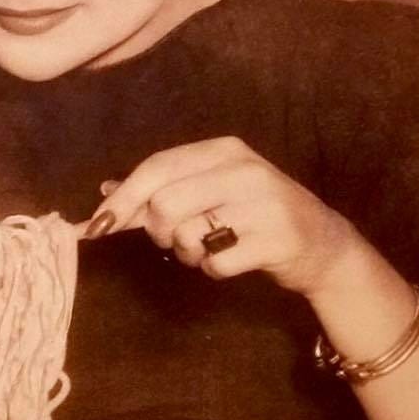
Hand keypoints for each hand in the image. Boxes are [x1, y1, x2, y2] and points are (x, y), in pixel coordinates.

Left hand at [88, 136, 357, 296]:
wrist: (322, 243)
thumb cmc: (253, 213)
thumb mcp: (211, 189)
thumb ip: (161, 188)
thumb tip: (105, 193)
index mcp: (222, 150)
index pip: (157, 167)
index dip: (123, 198)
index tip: (95, 226)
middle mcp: (243, 169)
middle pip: (165, 203)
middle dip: (158, 230)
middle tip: (174, 239)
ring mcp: (263, 203)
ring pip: (187, 234)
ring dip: (187, 252)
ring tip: (209, 247)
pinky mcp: (277, 240)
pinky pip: (215, 263)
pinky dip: (213, 269)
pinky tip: (232, 259)